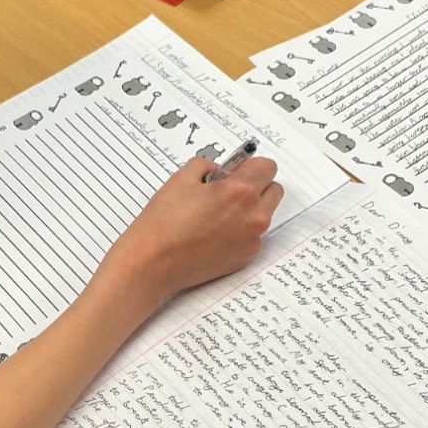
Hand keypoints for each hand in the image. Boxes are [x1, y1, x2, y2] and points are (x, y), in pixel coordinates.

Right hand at [100, 155, 281, 306]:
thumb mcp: (182, 178)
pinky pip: (252, 236)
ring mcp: (252, 240)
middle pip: (274, 190)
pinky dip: (240, 231)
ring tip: (216, 213)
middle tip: (228, 190)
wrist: (153, 262)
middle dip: (256, 186)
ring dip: (250, 209)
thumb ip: (207, 165)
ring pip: (264, 215)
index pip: (268, 167)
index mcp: (241, 191)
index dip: (250, 165)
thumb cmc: (164, 222)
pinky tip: (213, 233)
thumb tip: (219, 170)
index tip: (236, 170)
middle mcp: (254, 216)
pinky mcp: (245, 257)